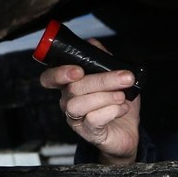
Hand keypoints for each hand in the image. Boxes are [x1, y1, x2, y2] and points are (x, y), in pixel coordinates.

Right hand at [38, 39, 140, 164]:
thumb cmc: (118, 102)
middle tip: (125, 77)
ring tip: (121, 96)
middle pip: (73, 88)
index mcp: (70, 85)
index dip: (59, 73)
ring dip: (105, 97)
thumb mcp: (114, 76)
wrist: (128, 131)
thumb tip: (93, 43)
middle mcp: (68, 101)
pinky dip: (111, 111)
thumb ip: (102, 59)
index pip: (49, 78)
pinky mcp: (88, 132)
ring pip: (78, 104)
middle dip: (102, 80)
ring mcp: (76, 118)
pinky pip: (93, 120)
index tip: (78, 70)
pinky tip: (122, 108)